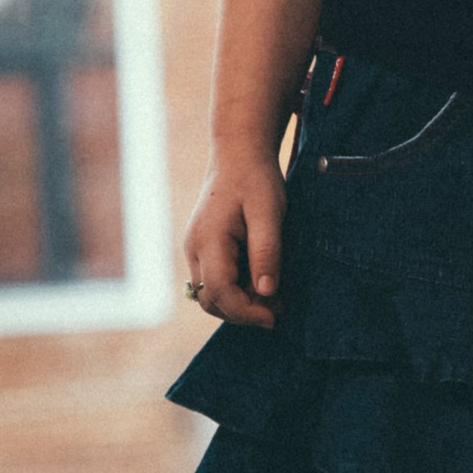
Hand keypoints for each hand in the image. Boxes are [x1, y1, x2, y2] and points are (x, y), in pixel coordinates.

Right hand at [183, 154, 285, 328]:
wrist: (239, 155)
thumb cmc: (256, 180)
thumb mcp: (269, 213)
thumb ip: (267, 252)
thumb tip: (266, 292)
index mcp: (208, 240)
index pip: (219, 292)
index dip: (246, 311)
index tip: (274, 316)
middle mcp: (194, 249)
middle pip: (210, 300)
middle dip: (243, 312)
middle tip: (278, 308)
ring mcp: (195, 249)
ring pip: (210, 294)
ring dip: (240, 304)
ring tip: (274, 298)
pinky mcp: (203, 249)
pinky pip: (214, 281)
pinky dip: (236, 291)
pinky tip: (261, 283)